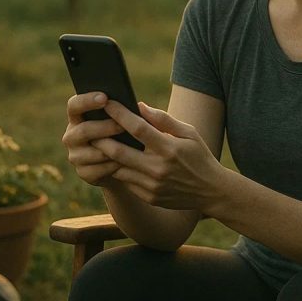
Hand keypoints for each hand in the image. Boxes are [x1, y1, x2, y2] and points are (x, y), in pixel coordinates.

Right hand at [61, 92, 125, 185]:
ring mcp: (75, 156)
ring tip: (129, 146)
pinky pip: (98, 170)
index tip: (105, 98)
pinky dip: (113, 166)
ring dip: (112, 148)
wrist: (124, 164)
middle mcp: (72, 135)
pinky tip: (125, 162)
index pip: (74, 105)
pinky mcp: (83, 173)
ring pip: (93, 152)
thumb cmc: (126, 133)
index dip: (87, 101)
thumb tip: (140, 106)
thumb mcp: (128, 120)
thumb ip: (131, 112)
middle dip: (104, 128)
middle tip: (122, 126)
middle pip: (83, 130)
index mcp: (78, 117)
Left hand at [92, 100, 225, 211]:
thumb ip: (163, 119)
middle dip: (102, 137)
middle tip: (91, 126)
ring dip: (106, 155)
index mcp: (170, 149)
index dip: (120, 114)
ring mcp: (152, 186)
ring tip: (98, 142)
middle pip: (119, 152)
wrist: (211, 191)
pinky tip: (114, 160)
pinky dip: (118, 169)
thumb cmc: (199, 156)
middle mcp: (159, 169)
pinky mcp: (149, 197)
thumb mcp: (189, 133)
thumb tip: (139, 106)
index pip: (138, 129)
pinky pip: (126, 181)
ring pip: (118, 168)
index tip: (108, 103)